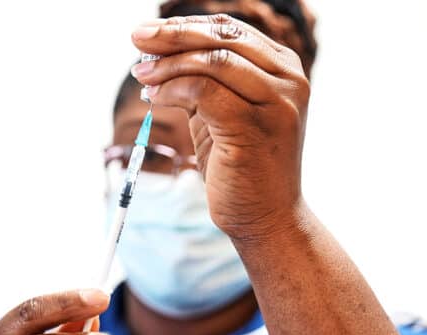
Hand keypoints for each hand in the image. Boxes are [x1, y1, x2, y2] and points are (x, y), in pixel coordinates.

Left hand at [131, 14, 309, 239]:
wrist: (268, 217)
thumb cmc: (243, 166)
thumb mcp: (224, 112)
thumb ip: (205, 81)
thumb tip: (156, 51)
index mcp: (284, 70)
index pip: (230, 29)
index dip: (186, 24)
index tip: (149, 32)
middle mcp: (289, 80)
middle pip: (222, 38)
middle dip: (172, 35)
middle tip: (137, 39)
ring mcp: (277, 103)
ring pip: (212, 61)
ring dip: (168, 64)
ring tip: (142, 75)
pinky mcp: (254, 126)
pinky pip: (203, 91)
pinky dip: (172, 89)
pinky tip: (155, 97)